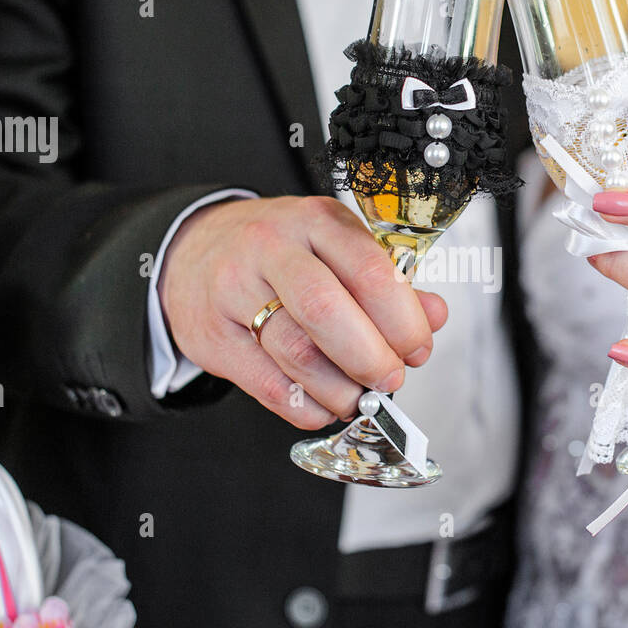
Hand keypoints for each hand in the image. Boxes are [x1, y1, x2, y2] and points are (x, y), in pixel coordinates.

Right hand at [159, 195, 446, 428]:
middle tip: (390, 380)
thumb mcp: (333, 247)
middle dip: (372, 358)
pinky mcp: (212, 335)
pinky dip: (305, 406)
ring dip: (339, 389)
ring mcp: (234, 290)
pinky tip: (322, 405)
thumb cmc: (278, 253)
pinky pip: (267, 384)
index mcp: (316, 221)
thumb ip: (387, 281)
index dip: (404, 321)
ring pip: (296, 352)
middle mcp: (272, 249)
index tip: (417, 349)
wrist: (193, 249)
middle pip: (328, 312)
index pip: (370, 272)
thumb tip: (434, 315)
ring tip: (358, 397)